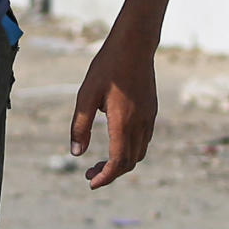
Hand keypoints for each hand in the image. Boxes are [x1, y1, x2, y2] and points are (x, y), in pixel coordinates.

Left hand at [70, 37, 157, 188]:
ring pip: (139, 153)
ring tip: (101, 162)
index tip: (91, 183)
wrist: (135, 45)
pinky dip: (131, 151)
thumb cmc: (107, 67)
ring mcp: (149, 118)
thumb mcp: (86, 95)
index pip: (118, 162)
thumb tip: (76, 154)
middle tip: (89, 173)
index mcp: (123, 122)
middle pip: (129, 162)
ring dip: (122, 163)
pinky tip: (116, 143)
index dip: (105, 177)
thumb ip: (80, 126)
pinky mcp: (152, 111)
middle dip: (110, 173)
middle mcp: (140, 124)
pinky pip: (144, 140)